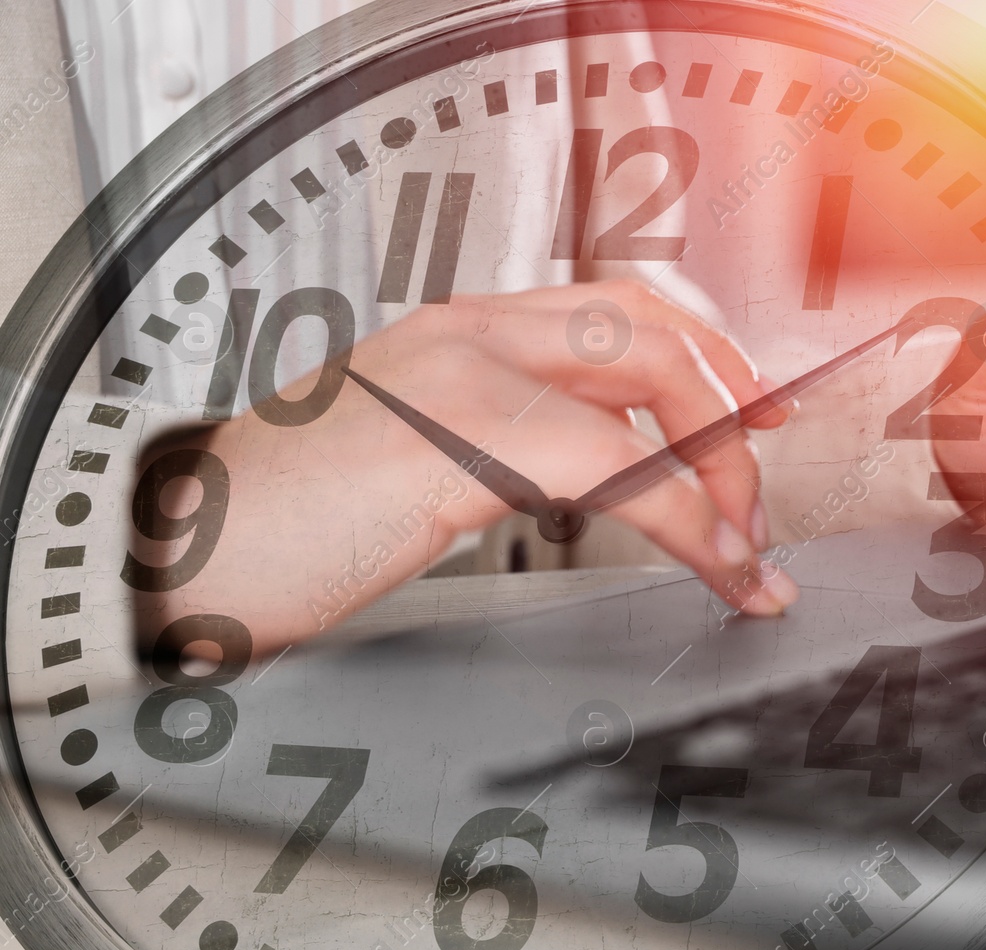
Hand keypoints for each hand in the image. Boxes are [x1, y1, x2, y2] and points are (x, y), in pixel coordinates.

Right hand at [141, 280, 799, 652]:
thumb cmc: (291, 525)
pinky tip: (711, 564)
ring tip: (742, 547)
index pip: (618, 306)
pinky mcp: (457, 439)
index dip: (706, 353)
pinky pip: (616, 464)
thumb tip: (612, 472)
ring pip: (649, 382)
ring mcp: (461, 373)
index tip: (753, 411)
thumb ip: (510, 442)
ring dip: (720, 469)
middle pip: (650, 325)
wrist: (177, 558)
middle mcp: (467, 331)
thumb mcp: (419, 460)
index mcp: (460, 331)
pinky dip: (687, 519)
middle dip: (732, 401)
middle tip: (765, 478)